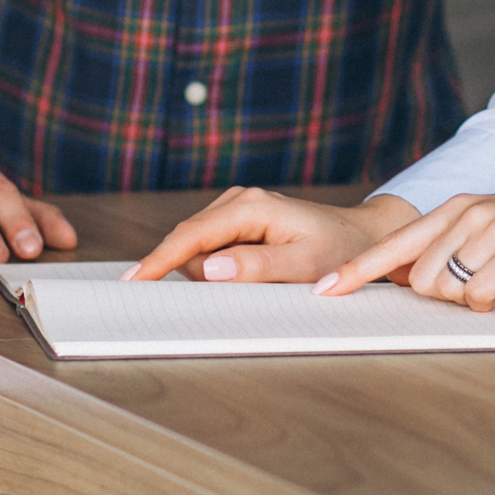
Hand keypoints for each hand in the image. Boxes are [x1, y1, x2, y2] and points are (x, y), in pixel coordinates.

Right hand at [127, 188, 415, 285]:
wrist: (361, 238)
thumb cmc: (338, 252)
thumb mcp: (302, 266)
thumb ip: (256, 266)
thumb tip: (208, 267)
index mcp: (251, 207)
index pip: (191, 235)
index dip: (159, 260)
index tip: (132, 282)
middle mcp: (239, 201)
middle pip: (190, 243)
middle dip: (191, 274)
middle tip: (229, 294)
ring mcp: (238, 209)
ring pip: (199, 249)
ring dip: (210, 273)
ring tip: (258, 283)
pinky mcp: (240, 222)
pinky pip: (212, 249)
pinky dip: (217, 268)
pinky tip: (246, 277)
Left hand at [320, 185, 494, 311]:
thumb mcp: (492, 229)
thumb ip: (453, 249)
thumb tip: (416, 283)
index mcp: (456, 208)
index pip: (395, 244)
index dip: (358, 270)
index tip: (326, 290)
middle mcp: (468, 213)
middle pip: (420, 280)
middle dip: (441, 298)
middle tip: (478, 287)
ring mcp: (493, 229)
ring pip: (447, 289)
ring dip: (470, 300)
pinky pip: (481, 294)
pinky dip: (492, 302)